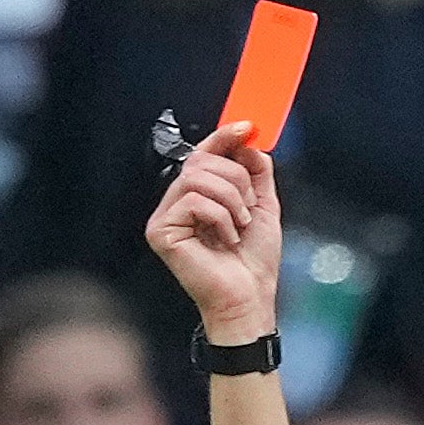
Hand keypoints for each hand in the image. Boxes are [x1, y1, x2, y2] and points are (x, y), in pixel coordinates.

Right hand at [144, 133, 278, 340]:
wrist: (250, 297)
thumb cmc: (253, 261)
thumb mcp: (263, 206)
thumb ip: (255, 172)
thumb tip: (247, 140)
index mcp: (199, 195)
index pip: (204, 153)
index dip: (223, 137)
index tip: (246, 127)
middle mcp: (177, 202)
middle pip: (202, 160)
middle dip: (236, 179)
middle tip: (249, 207)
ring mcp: (166, 216)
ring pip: (198, 178)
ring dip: (231, 200)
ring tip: (239, 227)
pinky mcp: (160, 231)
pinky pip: (193, 201)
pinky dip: (219, 217)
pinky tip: (226, 239)